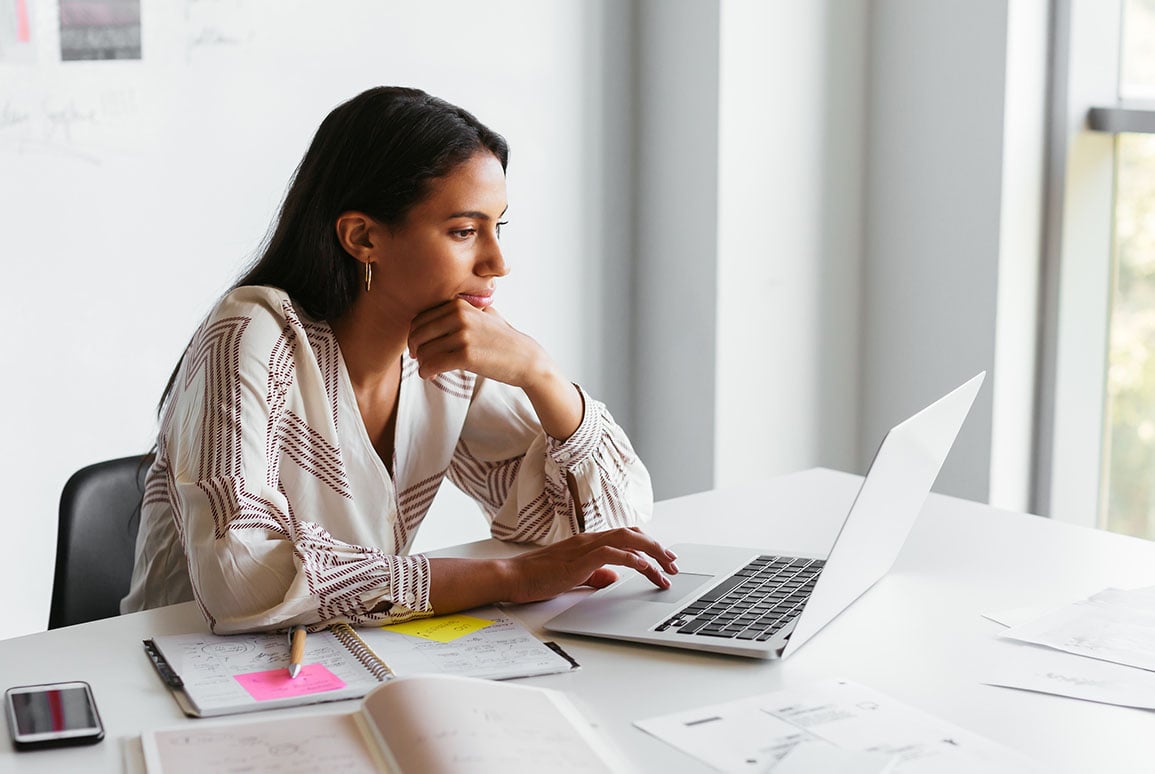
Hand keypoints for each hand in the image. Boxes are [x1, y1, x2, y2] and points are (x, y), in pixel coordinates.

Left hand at [408, 299, 546, 388]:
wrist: (525, 358)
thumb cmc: (503, 339)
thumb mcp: (485, 314)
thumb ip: (463, 310)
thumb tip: (436, 314)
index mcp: (459, 304)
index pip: (421, 318)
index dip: (414, 335)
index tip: (417, 346)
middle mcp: (459, 316)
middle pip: (418, 334)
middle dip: (415, 349)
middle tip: (419, 359)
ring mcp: (463, 335)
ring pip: (424, 351)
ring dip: (421, 364)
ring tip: (428, 370)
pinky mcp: (466, 356)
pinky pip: (433, 364)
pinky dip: (426, 372)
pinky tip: (430, 376)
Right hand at [503, 527, 678, 603]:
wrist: (513, 577)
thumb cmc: (537, 577)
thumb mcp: (573, 577)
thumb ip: (594, 576)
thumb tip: (612, 578)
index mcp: (588, 542)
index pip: (625, 535)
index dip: (648, 545)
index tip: (664, 560)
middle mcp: (589, 539)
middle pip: (632, 533)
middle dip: (657, 547)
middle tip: (674, 563)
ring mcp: (584, 546)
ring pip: (627, 539)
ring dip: (652, 551)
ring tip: (667, 566)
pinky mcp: (579, 558)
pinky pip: (611, 553)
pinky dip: (631, 558)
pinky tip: (644, 567)